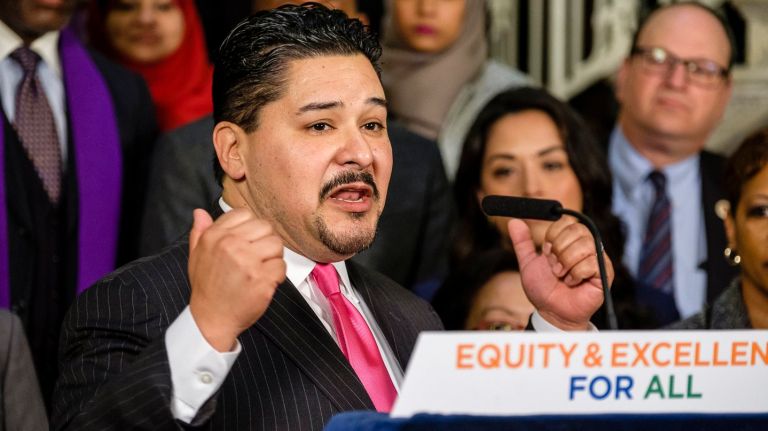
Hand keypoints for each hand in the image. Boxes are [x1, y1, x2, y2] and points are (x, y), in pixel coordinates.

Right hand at [188, 208, 285, 350]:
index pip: (246, 214)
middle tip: (258, 258)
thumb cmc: (207, 288)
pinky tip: (264, 283)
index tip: (248, 243)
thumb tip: (200, 212)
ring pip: (277, 245)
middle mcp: (231, 245)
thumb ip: (200, 232)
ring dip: (273, 258)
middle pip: (265, 227)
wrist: (211, 318)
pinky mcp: (261, 279)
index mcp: (215, 236)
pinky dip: (277, 276)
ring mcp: (247, 262)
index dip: (251, 229)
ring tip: (261, 270)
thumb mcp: (196, 256)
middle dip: (265, 242)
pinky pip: (281, 266)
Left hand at [508, 218, 610, 329]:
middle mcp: (587, 246)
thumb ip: (522, 242)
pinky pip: (591, 263)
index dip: (552, 237)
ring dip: (566, 263)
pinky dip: (575, 274)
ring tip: (562, 276)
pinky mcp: (604, 273)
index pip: (566, 221)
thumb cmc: (544, 289)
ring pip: (584, 246)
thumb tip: (514, 222)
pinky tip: (572, 282)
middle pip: (577, 230)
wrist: (551, 312)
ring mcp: (597, 258)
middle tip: (554, 267)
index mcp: (571, 240)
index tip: (546, 253)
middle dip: (558, 250)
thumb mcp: (529, 263)